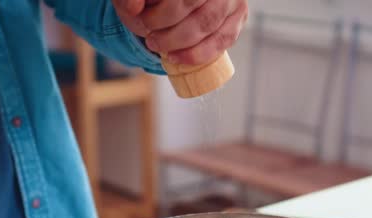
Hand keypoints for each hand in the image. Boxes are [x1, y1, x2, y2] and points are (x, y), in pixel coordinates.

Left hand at [113, 0, 247, 64]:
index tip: (143, 22)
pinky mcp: (239, 16)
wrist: (180, 1)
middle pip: (194, 6)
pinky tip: (177, 57)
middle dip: (169, 30)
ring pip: (208, 24)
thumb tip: (132, 8)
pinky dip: (198, 54)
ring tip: (160, 47)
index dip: (163, 12)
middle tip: (151, 40)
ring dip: (180, 43)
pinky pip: (222, 40)